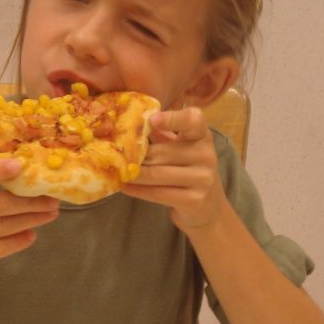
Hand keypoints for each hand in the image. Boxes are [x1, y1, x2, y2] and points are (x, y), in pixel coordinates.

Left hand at [122, 107, 226, 230]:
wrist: (208, 205)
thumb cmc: (186, 168)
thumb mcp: (179, 147)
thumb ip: (160, 135)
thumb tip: (128, 124)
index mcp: (201, 135)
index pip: (192, 120)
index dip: (172, 118)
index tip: (152, 120)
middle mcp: (206, 154)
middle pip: (162, 152)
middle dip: (136, 155)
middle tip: (115, 155)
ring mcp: (202, 178)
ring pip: (157, 174)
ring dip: (133, 173)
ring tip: (117, 171)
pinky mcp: (194, 199)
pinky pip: (158, 193)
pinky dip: (138, 190)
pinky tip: (125, 186)